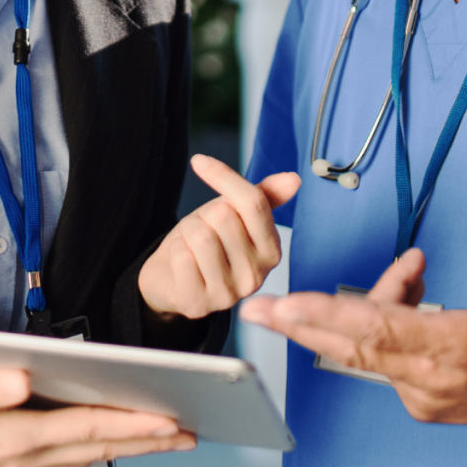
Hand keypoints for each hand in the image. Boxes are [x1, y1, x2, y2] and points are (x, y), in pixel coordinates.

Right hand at [0, 368, 195, 466]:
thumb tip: (23, 377)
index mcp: (12, 436)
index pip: (87, 428)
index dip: (132, 424)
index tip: (171, 419)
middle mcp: (24, 455)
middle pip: (98, 445)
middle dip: (147, 439)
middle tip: (192, 432)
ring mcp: (20, 462)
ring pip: (88, 453)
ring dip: (130, 445)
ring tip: (169, 435)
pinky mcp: (14, 459)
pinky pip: (70, 454)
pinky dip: (102, 446)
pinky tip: (117, 438)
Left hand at [138, 155, 299, 320]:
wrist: (172, 279)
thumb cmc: (208, 243)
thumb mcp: (234, 214)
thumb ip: (263, 197)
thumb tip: (294, 179)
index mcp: (272, 251)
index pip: (253, 202)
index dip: (223, 176)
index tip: (200, 161)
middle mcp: (256, 276)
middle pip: (223, 216)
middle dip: (204, 215)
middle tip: (202, 229)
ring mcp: (228, 294)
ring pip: (201, 235)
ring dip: (187, 232)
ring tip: (191, 246)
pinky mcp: (199, 304)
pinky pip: (182, 256)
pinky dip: (175, 250)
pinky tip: (182, 263)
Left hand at [240, 185, 466, 458]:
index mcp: (458, 348)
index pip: (377, 330)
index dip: (327, 314)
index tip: (285, 304)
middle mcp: (431, 379)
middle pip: (349, 347)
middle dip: (299, 323)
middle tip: (255, 307)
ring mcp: (424, 395)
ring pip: (370, 344)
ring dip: (369, 302)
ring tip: (414, 269)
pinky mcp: (423, 401)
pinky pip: (384, 355)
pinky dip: (386, 320)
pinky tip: (416, 289)